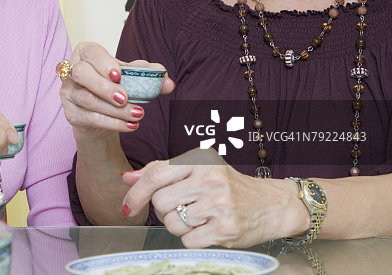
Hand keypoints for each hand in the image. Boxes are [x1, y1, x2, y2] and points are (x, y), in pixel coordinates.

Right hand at [59, 41, 173, 139]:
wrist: (103, 114)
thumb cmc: (116, 87)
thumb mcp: (133, 77)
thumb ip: (150, 76)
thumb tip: (168, 82)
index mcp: (85, 54)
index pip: (90, 52)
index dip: (102, 62)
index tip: (118, 74)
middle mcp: (72, 71)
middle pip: (81, 74)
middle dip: (104, 87)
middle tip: (125, 98)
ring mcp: (68, 93)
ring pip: (87, 99)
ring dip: (114, 109)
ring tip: (137, 114)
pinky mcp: (71, 114)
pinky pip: (89, 118)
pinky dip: (113, 123)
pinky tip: (130, 125)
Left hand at [121, 148, 297, 247]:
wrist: (272, 204)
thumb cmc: (228, 185)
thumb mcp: (197, 169)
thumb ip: (161, 172)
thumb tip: (126, 178)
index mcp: (200, 159)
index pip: (156, 174)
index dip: (136, 193)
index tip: (126, 207)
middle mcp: (210, 178)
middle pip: (160, 203)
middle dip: (164, 211)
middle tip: (182, 208)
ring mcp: (220, 204)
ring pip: (173, 224)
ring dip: (178, 226)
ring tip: (198, 218)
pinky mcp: (227, 229)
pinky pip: (189, 241)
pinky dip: (192, 239)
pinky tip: (208, 228)